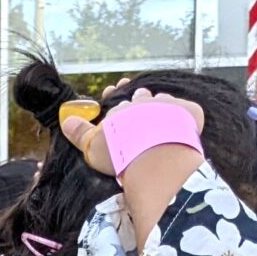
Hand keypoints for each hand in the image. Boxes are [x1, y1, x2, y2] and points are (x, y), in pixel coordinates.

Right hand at [63, 87, 203, 176]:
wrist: (155, 159)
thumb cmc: (120, 154)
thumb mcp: (92, 146)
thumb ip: (79, 133)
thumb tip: (65, 121)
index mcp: (122, 108)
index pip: (117, 102)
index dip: (115, 100)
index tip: (114, 95)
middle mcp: (145, 101)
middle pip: (142, 98)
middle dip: (139, 102)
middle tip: (138, 111)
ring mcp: (170, 105)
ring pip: (165, 102)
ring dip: (162, 108)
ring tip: (161, 120)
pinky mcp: (191, 114)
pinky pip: (188, 112)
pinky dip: (186, 117)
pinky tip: (184, 126)